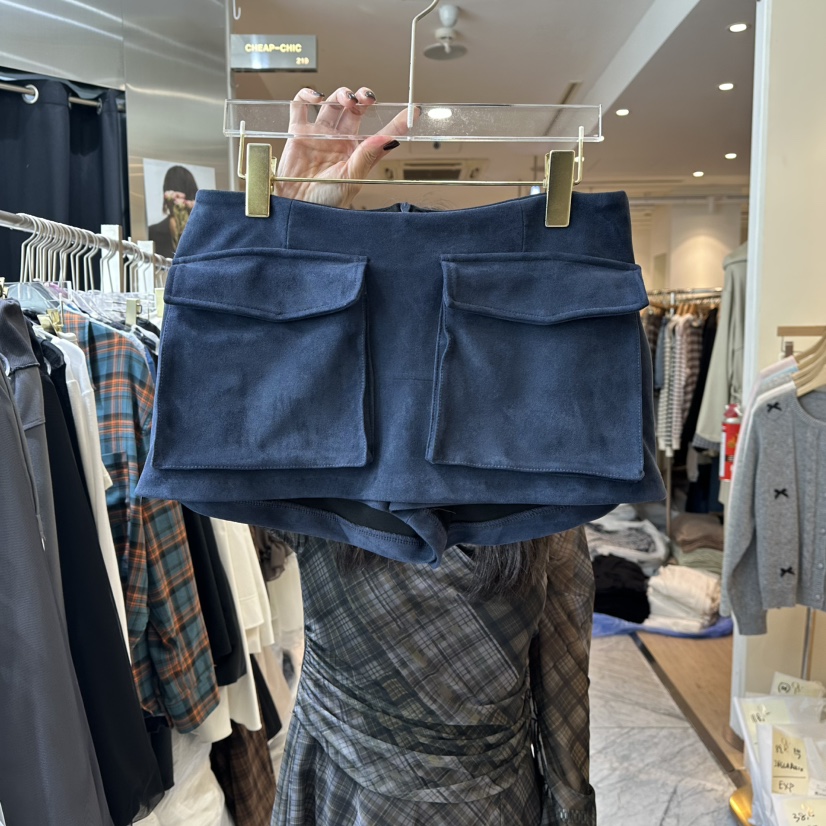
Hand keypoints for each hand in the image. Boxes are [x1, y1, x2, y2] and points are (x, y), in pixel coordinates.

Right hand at [277, 86, 411, 208]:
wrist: (296, 208)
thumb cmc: (324, 202)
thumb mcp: (350, 180)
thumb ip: (366, 157)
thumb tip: (387, 139)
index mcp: (357, 154)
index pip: (381, 134)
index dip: (397, 122)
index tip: (413, 113)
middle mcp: (340, 141)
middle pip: (355, 111)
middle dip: (363, 99)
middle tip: (367, 98)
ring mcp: (319, 135)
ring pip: (332, 104)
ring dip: (341, 94)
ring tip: (347, 99)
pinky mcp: (298, 132)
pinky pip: (301, 106)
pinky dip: (306, 95)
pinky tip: (316, 97)